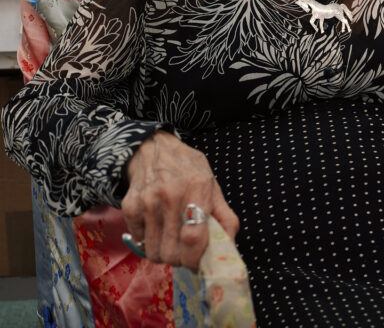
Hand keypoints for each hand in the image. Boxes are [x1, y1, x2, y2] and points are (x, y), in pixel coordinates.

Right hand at [121, 131, 239, 270]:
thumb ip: (224, 214)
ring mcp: (148, 201)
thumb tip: (228, 246)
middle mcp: (171, 194)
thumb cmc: (187, 169)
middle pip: (172, 252)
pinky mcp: (130, 206)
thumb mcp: (211, 183)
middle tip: (184, 251)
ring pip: (154, 252)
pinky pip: (139, 242)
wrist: (153, 148)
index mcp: (197, 188)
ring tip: (170, 239)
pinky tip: (155, 226)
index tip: (198, 262)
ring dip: (163, 253)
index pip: (193, 237)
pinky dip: (147, 241)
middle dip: (180, 259)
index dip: (196, 258)